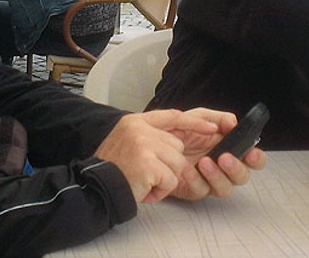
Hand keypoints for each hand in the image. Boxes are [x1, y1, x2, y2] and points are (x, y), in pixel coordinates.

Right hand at [94, 110, 217, 202]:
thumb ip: (150, 136)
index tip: (212, 127)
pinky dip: (160, 190)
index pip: (172, 116)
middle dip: (168, 164)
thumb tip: (178, 139)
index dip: (193, 122)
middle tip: (146, 172)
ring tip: (144, 180)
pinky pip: (171, 180)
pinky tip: (144, 189)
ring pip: (177, 164)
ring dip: (165, 179)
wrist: (96, 187)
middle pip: (177, 146)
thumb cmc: (112, 170)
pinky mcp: (148, 164)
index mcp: (135, 122)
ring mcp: (144, 145)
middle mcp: (140, 129)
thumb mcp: (127, 142)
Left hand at [165, 108, 266, 200]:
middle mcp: (223, 167)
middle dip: (236, 168)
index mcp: (230, 149)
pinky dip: (194, 178)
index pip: (252, 158)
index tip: (251, 153)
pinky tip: (188, 167)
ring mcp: (210, 180)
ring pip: (225, 188)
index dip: (256, 158)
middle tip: (225, 158)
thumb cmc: (180, 130)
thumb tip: (234, 124)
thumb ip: (219, 118)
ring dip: (217, 176)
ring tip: (204, 162)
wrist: (155, 141)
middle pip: (242, 177)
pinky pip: (201, 189)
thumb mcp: (200, 116)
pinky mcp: (195, 190)